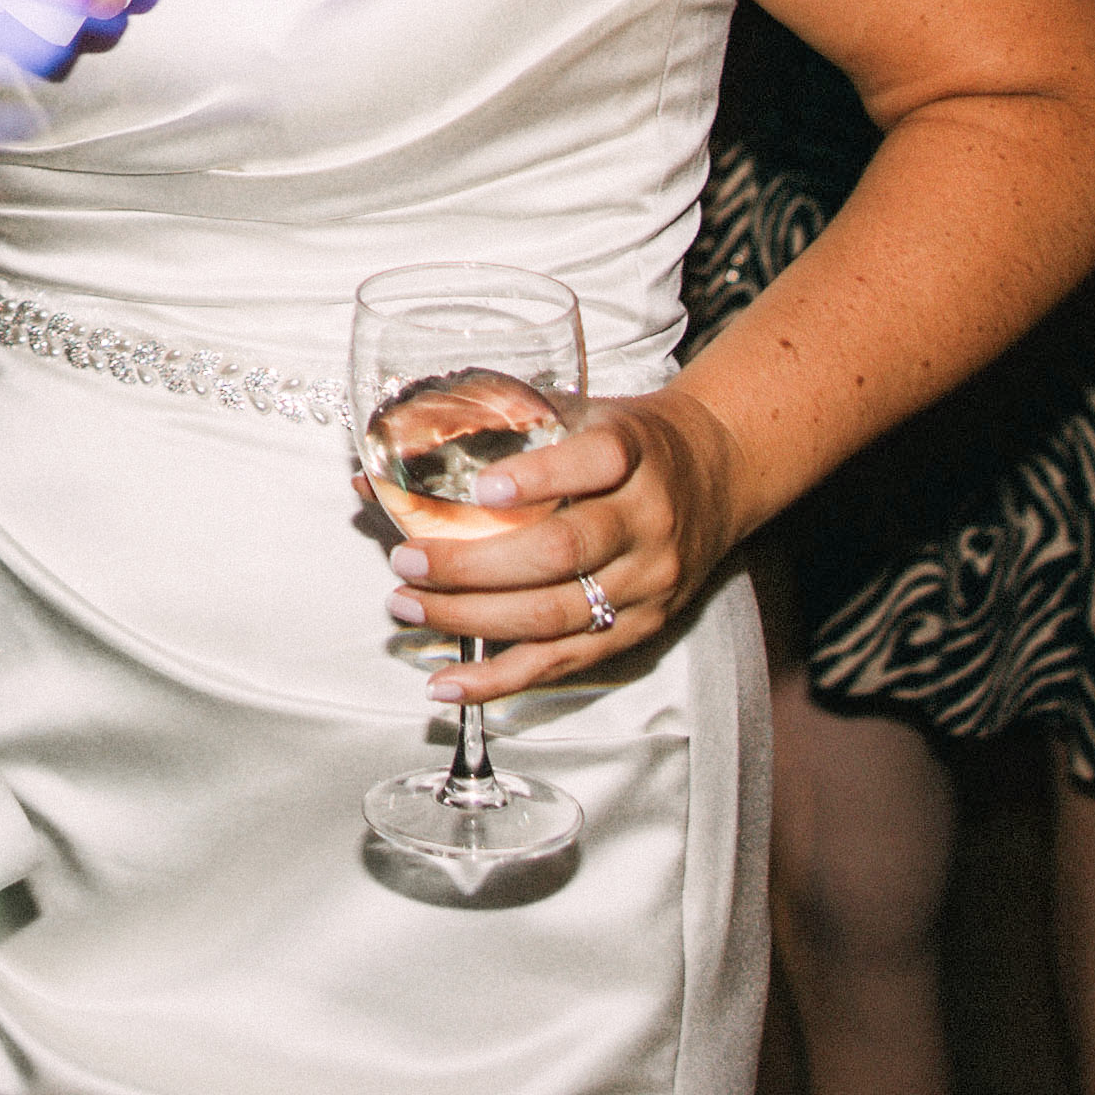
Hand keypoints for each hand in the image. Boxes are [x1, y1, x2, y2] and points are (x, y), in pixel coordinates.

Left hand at [370, 383, 741, 700]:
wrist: (716, 471)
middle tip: (405, 560)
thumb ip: (491, 431)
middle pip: (561, 551)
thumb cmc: (627, 439)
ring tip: (408, 606)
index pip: (595, 461)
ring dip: (472, 619)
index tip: (482, 486)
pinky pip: (566, 661)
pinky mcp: (643, 627)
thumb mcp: (576, 411)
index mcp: (633, 450)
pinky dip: (502, 679)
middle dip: (473, 564)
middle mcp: (647, 519)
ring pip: (557, 614)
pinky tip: (450, 684)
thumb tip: (378, 467)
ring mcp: (648, 580)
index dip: (539, 478)